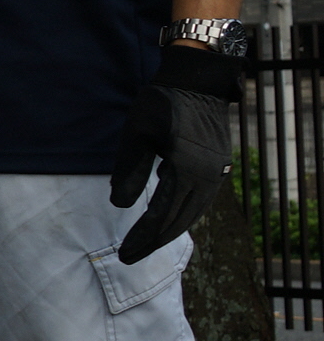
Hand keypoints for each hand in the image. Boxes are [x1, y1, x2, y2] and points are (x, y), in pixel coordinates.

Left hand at [108, 43, 240, 263]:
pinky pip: (200, 201)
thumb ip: (129, 169)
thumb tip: (121, 206)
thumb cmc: (161, 104)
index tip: (124, 255)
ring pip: (192, 213)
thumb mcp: (136, 133)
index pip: (162, 215)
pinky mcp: (218, 168)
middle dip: (153, 242)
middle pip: (179, 220)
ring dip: (169, 231)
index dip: (143, 237)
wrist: (197, 83)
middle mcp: (207, 177)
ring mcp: (217, 173)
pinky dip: (183, 215)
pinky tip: (167, 221)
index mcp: (187, 170)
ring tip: (146, 245)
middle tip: (129, 257)